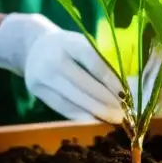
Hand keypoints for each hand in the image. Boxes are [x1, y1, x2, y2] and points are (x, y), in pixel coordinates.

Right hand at [0, 13, 125, 123]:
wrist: (33, 47)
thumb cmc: (67, 46)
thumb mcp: (81, 42)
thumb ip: (100, 58)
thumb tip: (129, 83)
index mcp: (69, 42)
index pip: (93, 61)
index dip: (110, 78)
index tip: (127, 93)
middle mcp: (54, 58)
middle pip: (84, 84)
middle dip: (107, 100)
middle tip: (125, 112)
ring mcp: (42, 75)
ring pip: (73, 99)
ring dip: (96, 112)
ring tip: (114, 119)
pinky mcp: (36, 90)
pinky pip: (62, 107)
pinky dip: (81, 116)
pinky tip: (95, 120)